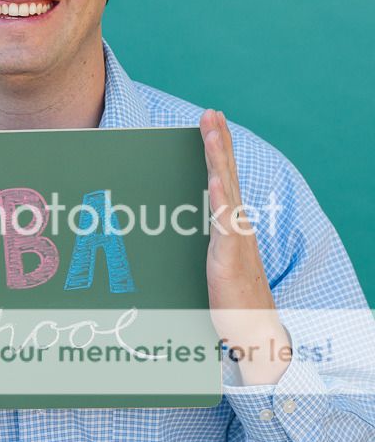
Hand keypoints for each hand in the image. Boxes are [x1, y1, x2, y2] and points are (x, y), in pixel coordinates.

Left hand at [200, 109, 290, 384]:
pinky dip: (221, 201)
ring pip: (226, 192)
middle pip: (227, 175)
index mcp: (232, 224)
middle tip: (210, 112)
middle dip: (218, 142)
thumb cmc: (232, 299)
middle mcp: (236, 226)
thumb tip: (187, 222)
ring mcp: (235, 240)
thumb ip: (207, 240)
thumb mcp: (215, 262)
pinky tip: (214, 181)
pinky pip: (226, 225)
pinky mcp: (230, 258)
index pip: (224, 178)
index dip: (218, 149)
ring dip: (218, 160)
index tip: (211, 121)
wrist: (254, 330)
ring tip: (211, 133)